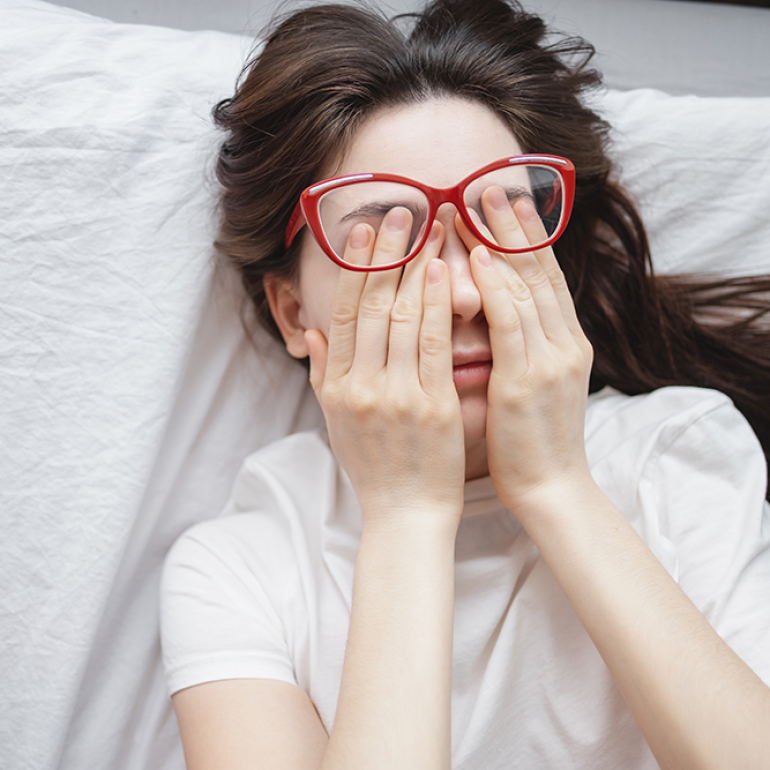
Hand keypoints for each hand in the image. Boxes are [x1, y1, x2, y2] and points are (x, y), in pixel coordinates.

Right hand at [305, 210, 464, 530]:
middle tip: (400, 209)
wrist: (405, 515)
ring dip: (416, 267)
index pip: (342, 314)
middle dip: (386, 253)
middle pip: (372, 306)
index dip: (353, 268)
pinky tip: (443, 273)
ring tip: (429, 226)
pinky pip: (433, 346)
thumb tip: (313, 333)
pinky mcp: (432, 405)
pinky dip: (436, 307)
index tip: (363, 230)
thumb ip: (324, 376)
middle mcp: (360, 386)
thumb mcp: (335, 424)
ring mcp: (396, 394)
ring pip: (402, 318)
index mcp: (336, 387)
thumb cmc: (374, 469)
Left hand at [458, 187, 593, 515]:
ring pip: (527, 287)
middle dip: (516, 226)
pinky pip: (511, 323)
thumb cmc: (532, 439)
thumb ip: (523, 346)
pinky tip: (475, 258)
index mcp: (566, 342)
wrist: (550, 488)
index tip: (509, 203)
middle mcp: (564, 342)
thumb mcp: (536, 383)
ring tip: (480, 203)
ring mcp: (550, 359)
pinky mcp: (527, 380)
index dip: (528, 238)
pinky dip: (496, 287)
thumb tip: (503, 316)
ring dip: (502, 241)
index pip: (547, 278)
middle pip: (540, 271)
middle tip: (495, 185)